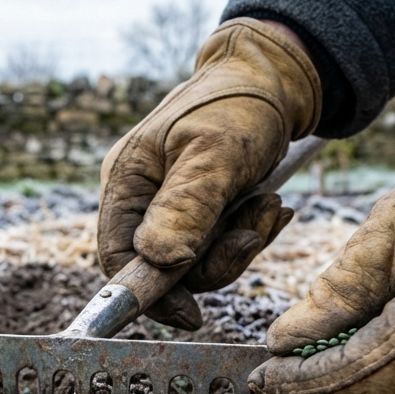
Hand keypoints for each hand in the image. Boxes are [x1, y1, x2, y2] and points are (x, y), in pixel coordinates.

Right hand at [98, 18, 320, 328]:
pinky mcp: (202, 209)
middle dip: (214, 260)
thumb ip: (186, 208)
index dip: (147, 293)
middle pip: (162, 266)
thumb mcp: (216, 154)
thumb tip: (158, 263)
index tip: (191, 315)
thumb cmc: (241, 105)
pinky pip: (219, 245)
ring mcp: (172, 205)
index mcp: (126, 180)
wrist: (278, 78)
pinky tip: (271, 206)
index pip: (116, 256)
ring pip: (197, 261)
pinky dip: (249, 233)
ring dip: (240, 243)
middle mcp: (142, 197)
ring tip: (269, 205)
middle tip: (253, 233)